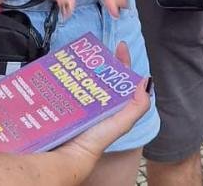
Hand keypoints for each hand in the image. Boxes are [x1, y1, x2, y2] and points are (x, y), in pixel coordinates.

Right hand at [55, 42, 150, 170]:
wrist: (66, 157)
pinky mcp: (60, 104)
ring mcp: (76, 102)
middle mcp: (95, 102)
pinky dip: (59, 78)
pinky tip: (57, 70)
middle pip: (98, 74)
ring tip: (72, 56)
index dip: (121, 61)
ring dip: (76, 67)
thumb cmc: (93, 142)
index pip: (119, 78)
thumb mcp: (120, 124)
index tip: (119, 45)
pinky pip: (60, 86)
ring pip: (78, 78)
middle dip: (95, 60)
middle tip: (90, 49)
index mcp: (111, 104)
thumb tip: (146, 81)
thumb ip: (136, 107)